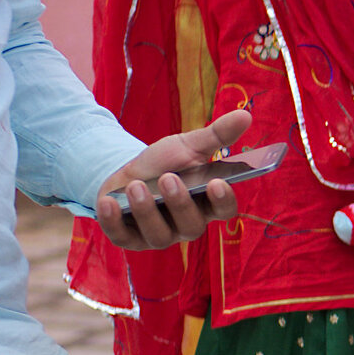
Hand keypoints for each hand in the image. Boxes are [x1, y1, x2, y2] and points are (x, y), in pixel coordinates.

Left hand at [94, 108, 252, 248]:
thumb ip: (217, 135)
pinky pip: (122, 237)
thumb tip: (246, 115)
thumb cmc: (165, 164)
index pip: (224, 211)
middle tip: (168, 178)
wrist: (128, 174)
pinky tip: (108, 202)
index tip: (217, 183)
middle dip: (179, 203)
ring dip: (146, 211)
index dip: (223, 201)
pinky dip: (113, 221)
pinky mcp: (129, 239)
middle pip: (192, 226)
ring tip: (135, 186)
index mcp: (207, 205)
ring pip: (158, 235)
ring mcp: (158, 236)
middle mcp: (187, 226)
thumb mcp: (188, 146)